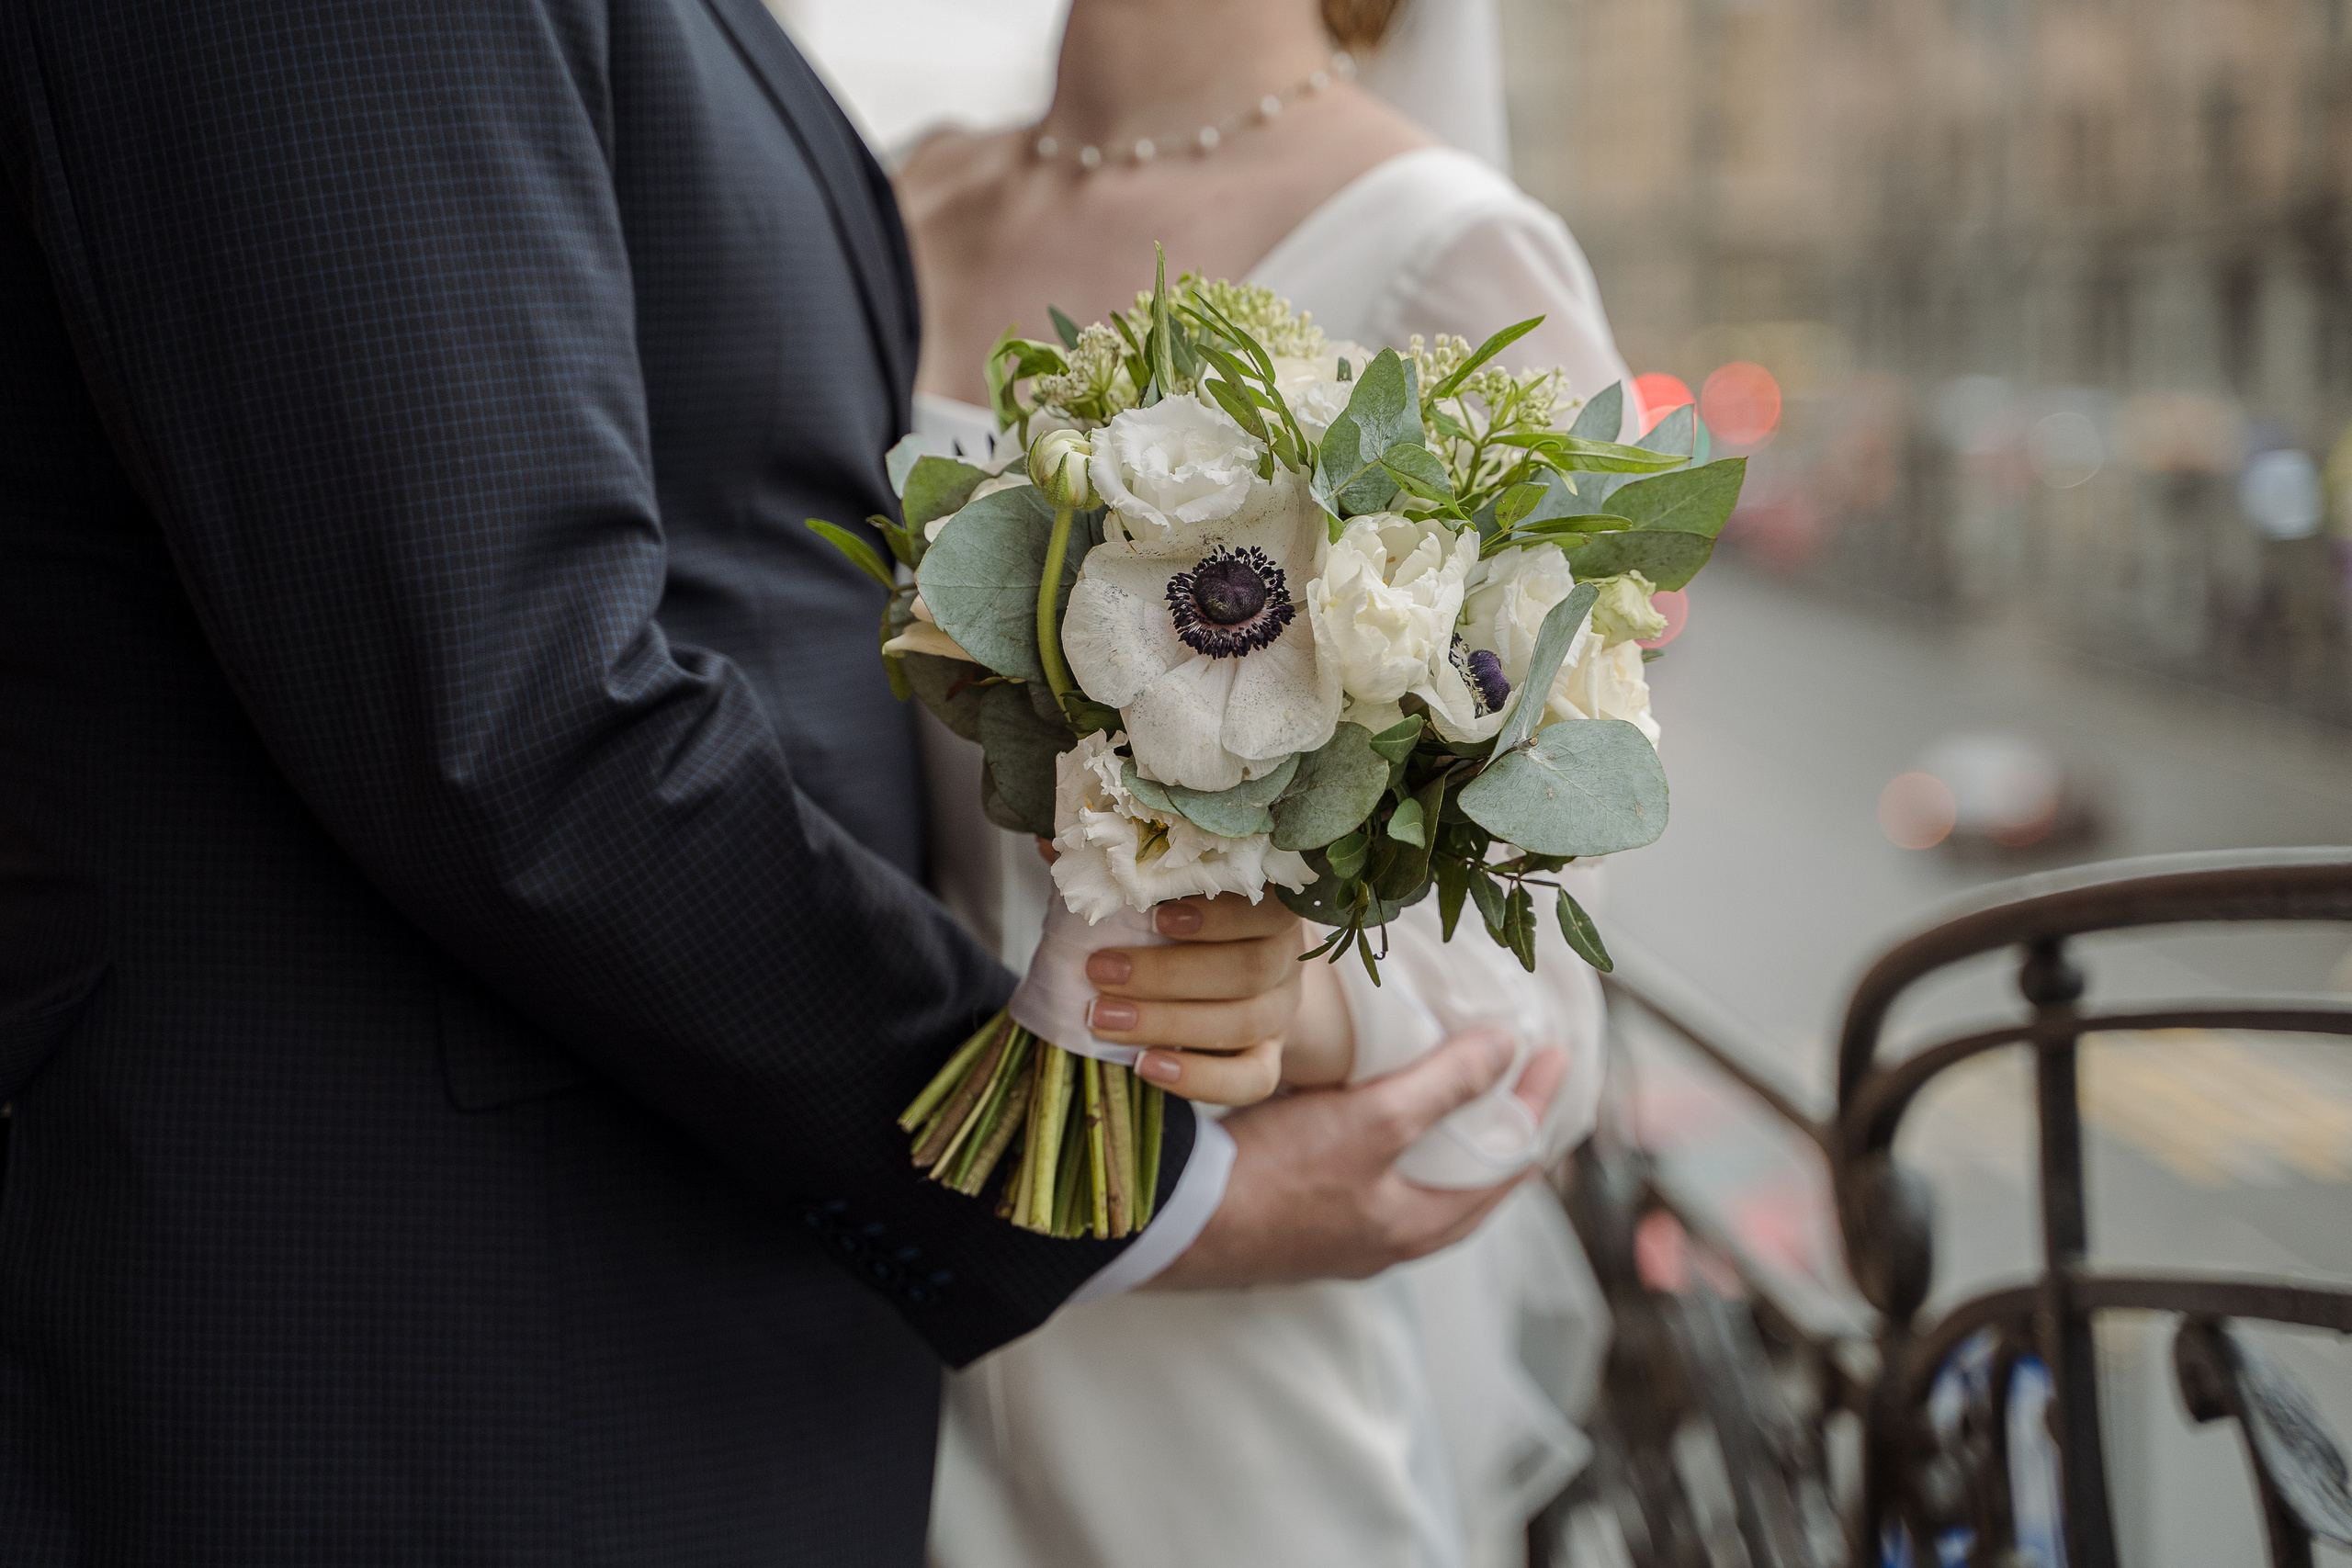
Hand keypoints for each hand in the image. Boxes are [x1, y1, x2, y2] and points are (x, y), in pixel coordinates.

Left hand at [1080, 892, 1306, 1105]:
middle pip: (1248, 970)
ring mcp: (1281, 1012)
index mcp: (1269, 906)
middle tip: (1098, 972)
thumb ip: (1119, 870)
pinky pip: (1251, 1080)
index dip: (1216, 915)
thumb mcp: (1164, 892)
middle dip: (1167, 975)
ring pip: (1243, 1022)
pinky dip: (1198, 1078)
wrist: (1237, 979)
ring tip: (1102, 1020)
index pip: (1264, 907)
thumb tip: (1051, 843)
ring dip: (1168, 1023)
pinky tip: (1145, 1067)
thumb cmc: (1186, 921)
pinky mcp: (1270, 1057)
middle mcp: (1285, 959)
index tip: (1154, 916)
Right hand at [1150, 1028, 1570, 1288]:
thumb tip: (1507, 1049)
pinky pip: (1360, 1177)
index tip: (1556, 1062)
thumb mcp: (1374, 1121)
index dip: (1535, 1115)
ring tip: (1443, 1090)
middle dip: (1490, 1134)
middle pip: (1462, 1185)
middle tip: (1511, 1082)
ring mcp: (1337, 1236)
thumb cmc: (1278, 1177)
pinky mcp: (1294, 1220)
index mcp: (1418, 1227)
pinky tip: (1358, 1112)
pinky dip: (1380, 1143)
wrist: (1178, 1221)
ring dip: (1432, 1139)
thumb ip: (1444, 1086)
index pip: (1506, 1172)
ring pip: (1409, 1184)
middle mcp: (1384, 1241)